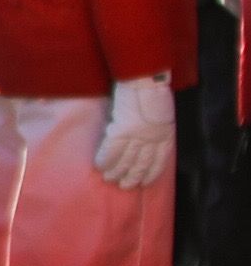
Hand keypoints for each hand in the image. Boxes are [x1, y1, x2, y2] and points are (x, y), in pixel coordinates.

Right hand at [93, 75, 174, 190]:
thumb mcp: (162, 112)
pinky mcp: (122, 130)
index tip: (144, 182)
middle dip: (133, 176)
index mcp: (165, 135)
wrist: (146, 79)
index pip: (159, 160)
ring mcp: (137, 136)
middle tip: (124, 186)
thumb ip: (155, 127)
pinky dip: (106, 159)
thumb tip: (143, 136)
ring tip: (110, 179)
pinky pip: (112, 150)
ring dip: (117, 171)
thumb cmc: (153, 90)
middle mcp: (152, 139)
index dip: (151, 173)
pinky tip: (100, 167)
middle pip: (142, 162)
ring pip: (127, 159)